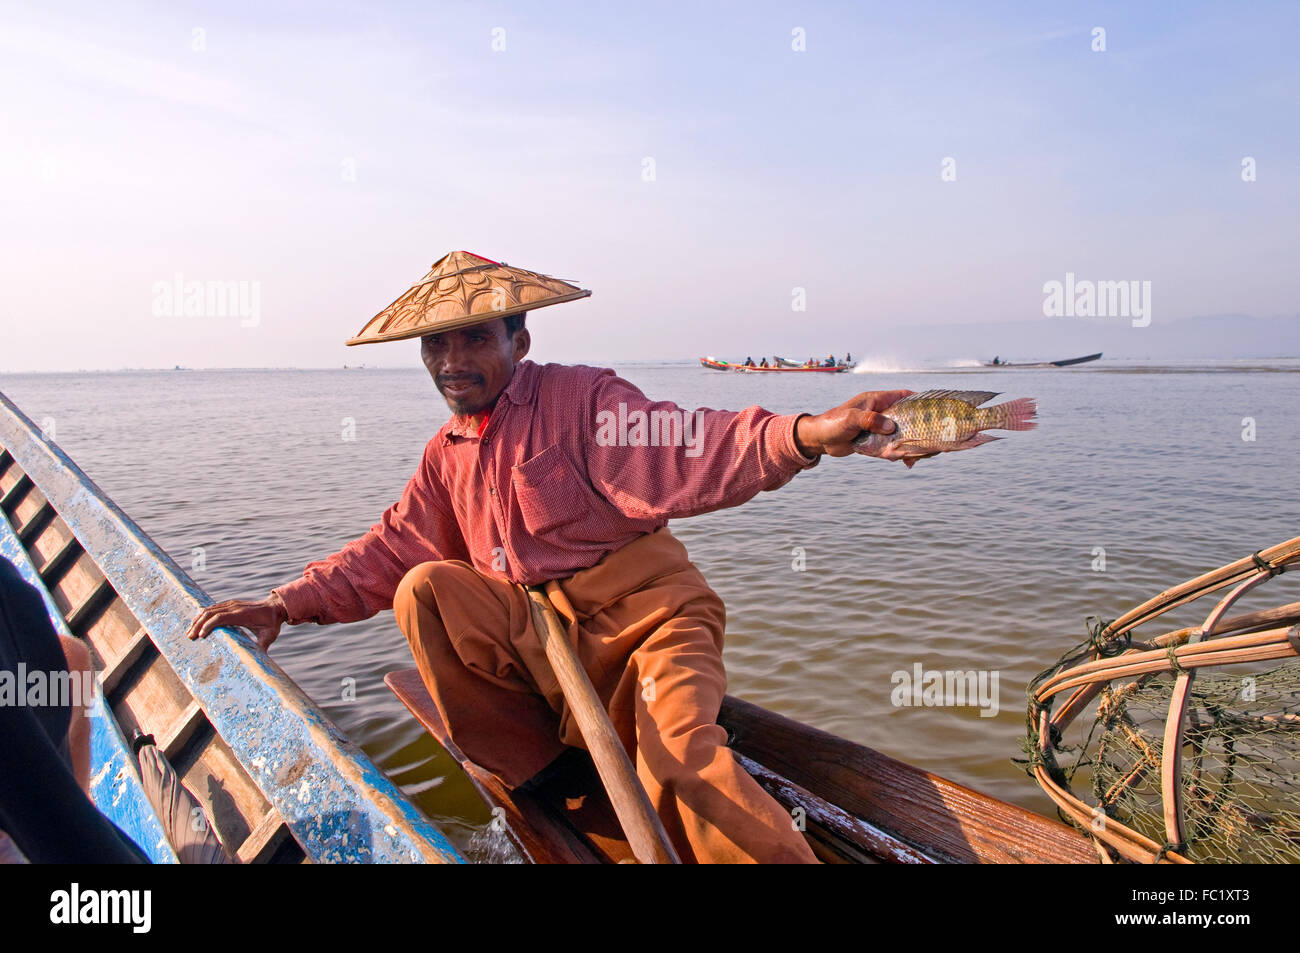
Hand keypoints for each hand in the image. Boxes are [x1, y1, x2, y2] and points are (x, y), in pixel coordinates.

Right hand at [186, 593, 287, 651]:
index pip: (221, 617)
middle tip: (189, 636)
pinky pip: (213, 607)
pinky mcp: (230, 604)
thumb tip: (258, 662)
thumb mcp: (269, 636)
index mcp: (242, 614)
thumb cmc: (272, 623)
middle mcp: (234, 607)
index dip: (209, 625)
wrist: (276, 607)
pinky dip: (203, 615)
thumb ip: (262, 646)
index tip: (201, 635)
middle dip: (198, 624)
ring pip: (210, 609)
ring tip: (189, 631)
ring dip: (198, 619)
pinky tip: (197, 623)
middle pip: (211, 612)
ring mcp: (231, 604)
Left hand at [795, 390, 917, 460]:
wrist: (819, 439)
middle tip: (928, 441)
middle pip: (906, 418)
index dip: (919, 401)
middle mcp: (880, 412)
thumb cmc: (833, 422)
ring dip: (908, 445)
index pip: (903, 396)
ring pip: (900, 435)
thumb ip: (870, 420)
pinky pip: (891, 446)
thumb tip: (891, 426)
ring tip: (914, 458)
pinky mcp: (874, 441)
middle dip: (917, 429)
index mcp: (877, 400)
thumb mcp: (851, 419)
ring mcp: (878, 427)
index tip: (933, 410)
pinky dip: (898, 454)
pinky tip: (903, 462)